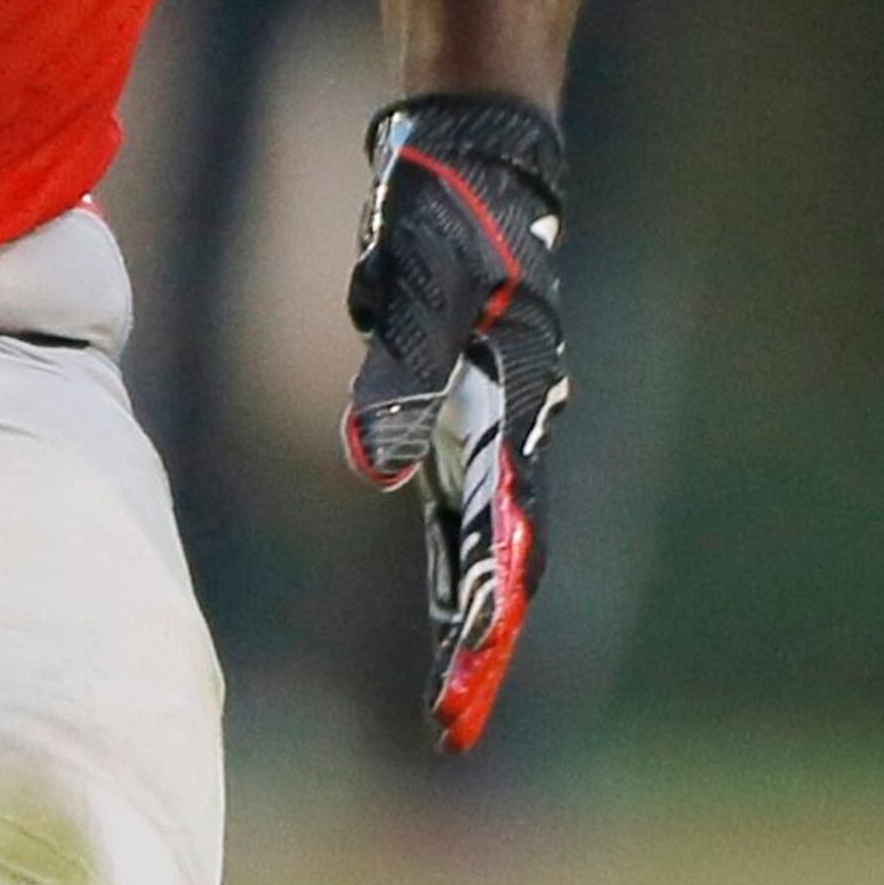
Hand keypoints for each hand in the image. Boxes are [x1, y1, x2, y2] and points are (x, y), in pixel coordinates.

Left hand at [345, 90, 566, 755]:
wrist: (479, 154)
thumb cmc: (449, 218)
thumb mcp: (416, 290)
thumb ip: (397, 379)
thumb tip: (371, 468)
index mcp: (510, 414)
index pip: (501, 545)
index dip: (481, 627)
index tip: (461, 696)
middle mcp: (511, 428)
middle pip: (502, 559)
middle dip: (482, 645)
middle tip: (454, 730)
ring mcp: (492, 418)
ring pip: (486, 535)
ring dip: (473, 610)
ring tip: (456, 686)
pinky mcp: (464, 399)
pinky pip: (466, 496)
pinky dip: (457, 554)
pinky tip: (447, 589)